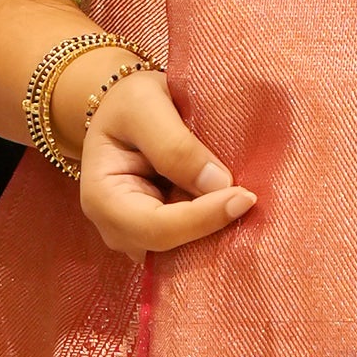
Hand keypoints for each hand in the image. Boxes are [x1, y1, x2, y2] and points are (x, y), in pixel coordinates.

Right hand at [70, 62, 256, 259]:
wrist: (126, 109)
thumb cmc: (129, 101)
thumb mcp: (145, 104)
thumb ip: (175, 144)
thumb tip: (218, 185)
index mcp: (101, 198)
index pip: (156, 226)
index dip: (202, 217)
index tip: (245, 196)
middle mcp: (117, 229)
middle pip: (172, 249)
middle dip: (216, 229)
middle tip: (254, 200)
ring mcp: (139, 238)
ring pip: (185, 255)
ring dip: (220, 234)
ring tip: (249, 203)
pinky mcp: (162, 237)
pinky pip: (192, 245)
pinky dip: (218, 230)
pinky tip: (238, 207)